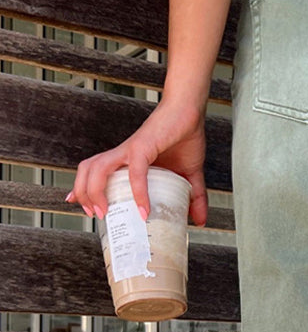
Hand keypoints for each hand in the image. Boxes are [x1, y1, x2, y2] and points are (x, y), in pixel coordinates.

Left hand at [66, 97, 208, 226]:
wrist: (190, 110)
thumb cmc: (185, 136)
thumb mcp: (190, 175)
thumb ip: (194, 198)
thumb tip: (200, 221)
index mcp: (128, 160)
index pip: (96, 172)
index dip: (85, 189)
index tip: (85, 208)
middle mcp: (123, 154)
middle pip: (88, 169)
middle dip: (83, 193)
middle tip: (95, 214)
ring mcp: (130, 150)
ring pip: (97, 168)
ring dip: (95, 191)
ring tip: (105, 212)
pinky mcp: (143, 147)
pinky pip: (135, 172)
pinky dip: (138, 192)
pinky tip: (144, 209)